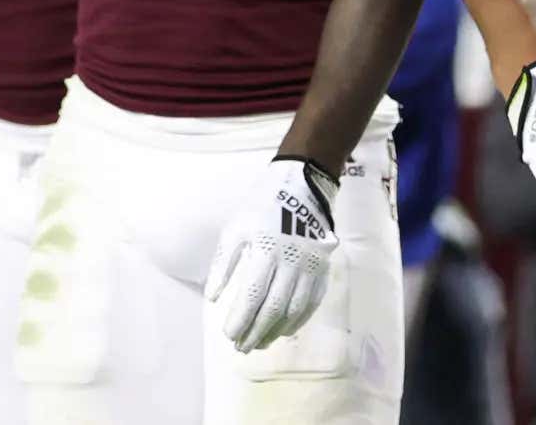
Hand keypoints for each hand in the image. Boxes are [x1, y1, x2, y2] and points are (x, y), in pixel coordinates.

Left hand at [204, 156, 339, 352]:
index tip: (228, 335)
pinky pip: (312, 303)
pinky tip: (284, 331)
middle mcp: (291, 261)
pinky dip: (298, 321)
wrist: (300, 189)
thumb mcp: (235, 229)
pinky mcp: (322, 269)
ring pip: (294, 309)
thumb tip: (213, 298)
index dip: (241, 318)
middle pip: (274, 307)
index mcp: (266, 250)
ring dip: (276, 331)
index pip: (253, 294)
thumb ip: (223, 264)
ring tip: (259, 344)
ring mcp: (310, 267)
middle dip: (256, 331)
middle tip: (241, 348)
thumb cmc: (260, 209)